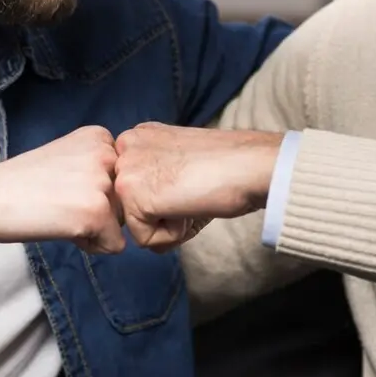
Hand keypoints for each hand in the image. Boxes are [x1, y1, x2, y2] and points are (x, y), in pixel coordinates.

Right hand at [0, 125, 125, 253]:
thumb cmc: (21, 184)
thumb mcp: (68, 159)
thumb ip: (99, 168)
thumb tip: (134, 197)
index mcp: (101, 137)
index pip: (126, 177)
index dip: (99, 192)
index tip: (67, 189)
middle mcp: (107, 154)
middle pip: (128, 200)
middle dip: (101, 212)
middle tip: (61, 205)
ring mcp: (103, 182)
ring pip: (123, 223)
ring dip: (96, 229)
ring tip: (60, 216)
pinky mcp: (97, 213)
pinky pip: (115, 246)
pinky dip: (91, 246)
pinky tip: (62, 230)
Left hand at [114, 123, 281, 251]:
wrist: (249, 165)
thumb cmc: (228, 168)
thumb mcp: (180, 165)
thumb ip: (154, 183)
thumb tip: (144, 221)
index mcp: (139, 136)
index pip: (133, 188)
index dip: (162, 199)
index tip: (188, 183)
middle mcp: (125, 147)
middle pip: (131, 208)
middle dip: (162, 213)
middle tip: (192, 192)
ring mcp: (126, 170)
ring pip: (137, 226)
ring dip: (170, 224)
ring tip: (192, 197)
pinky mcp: (133, 195)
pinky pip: (146, 240)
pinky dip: (174, 234)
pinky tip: (191, 205)